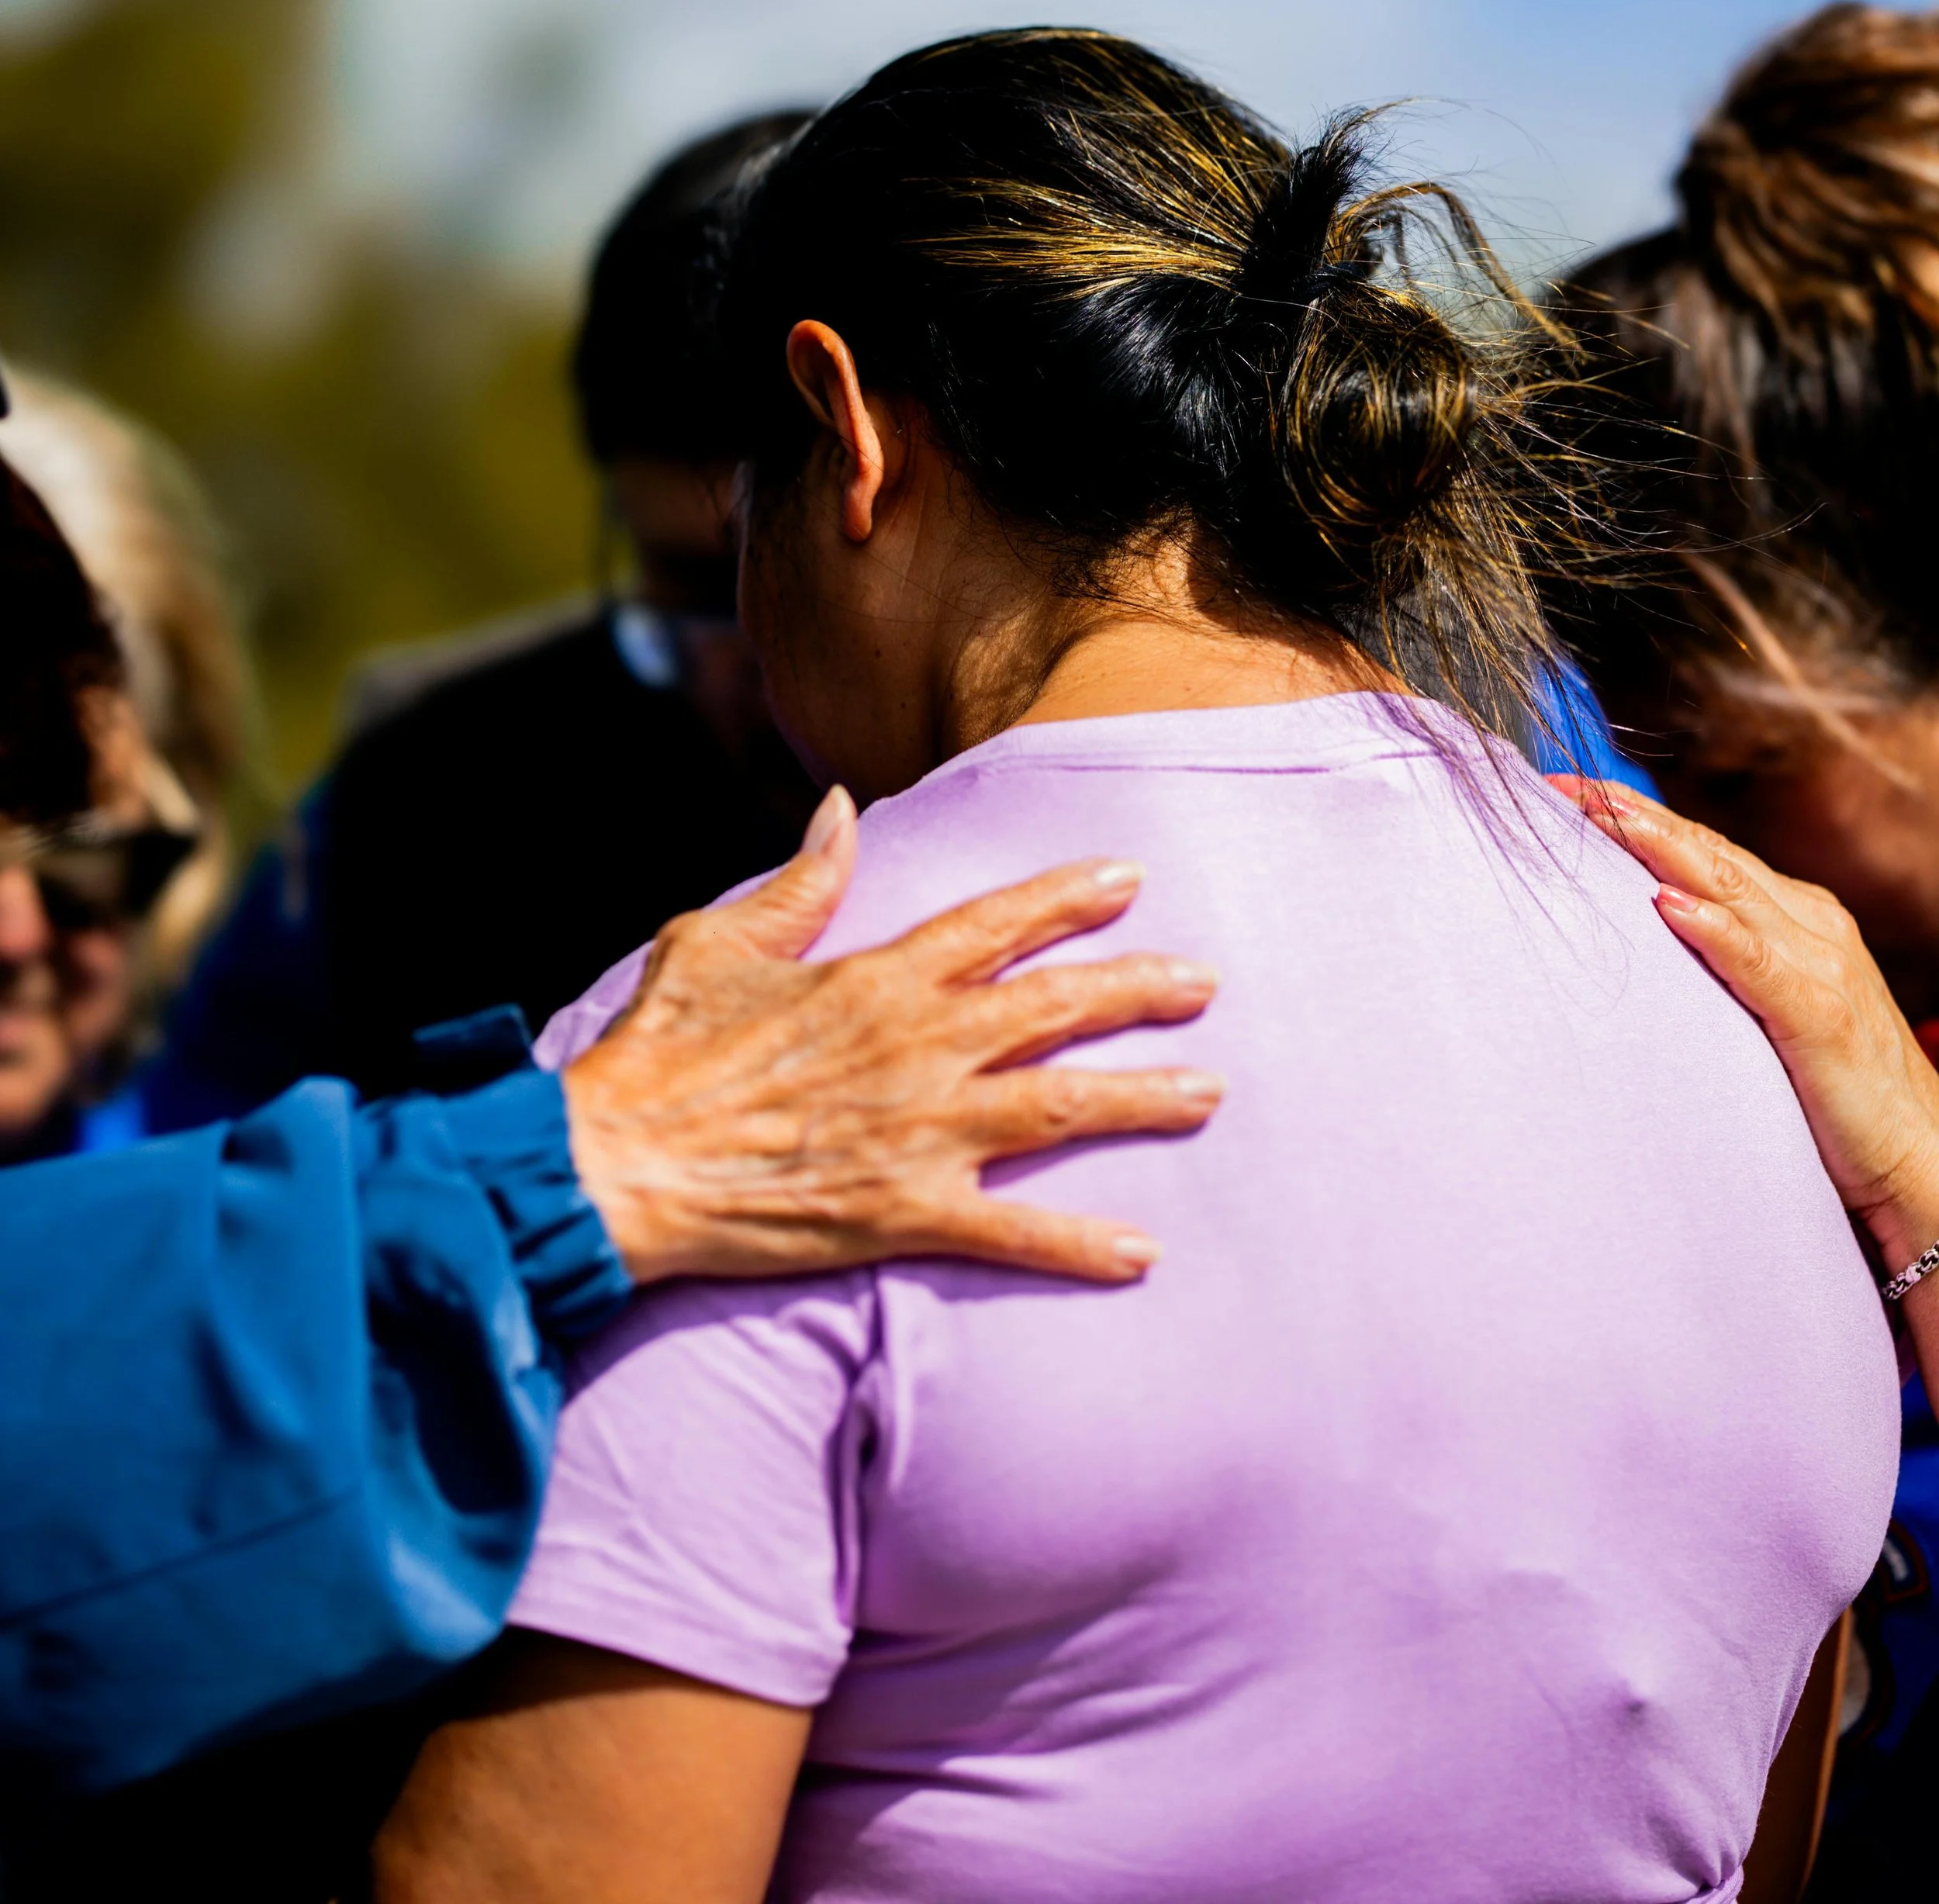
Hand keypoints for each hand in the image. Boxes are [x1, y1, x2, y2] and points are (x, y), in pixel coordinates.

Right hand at [562, 787, 1220, 1288]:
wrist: (618, 1164)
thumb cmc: (659, 1052)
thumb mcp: (716, 942)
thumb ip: (797, 883)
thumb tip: (842, 806)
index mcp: (874, 978)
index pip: (993, 923)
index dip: (1065, 898)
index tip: (1127, 879)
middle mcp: (915, 1046)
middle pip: (1053, 1008)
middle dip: (1137, 990)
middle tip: (1203, 985)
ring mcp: (918, 1131)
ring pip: (1059, 1108)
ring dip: (1141, 1099)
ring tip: (1207, 1093)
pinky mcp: (903, 1212)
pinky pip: (1011, 1231)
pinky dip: (1079, 1245)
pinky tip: (1141, 1253)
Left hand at [1551, 776, 1938, 1276]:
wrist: (1921, 1162)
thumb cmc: (1838, 1094)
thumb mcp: (1773, 1010)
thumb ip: (1726, 966)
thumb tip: (1646, 935)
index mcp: (1801, 918)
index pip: (1706, 851)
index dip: (1638, 817)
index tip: (1566, 789)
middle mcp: (1814, 925)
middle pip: (1707, 854)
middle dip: (1632, 814)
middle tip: (1560, 784)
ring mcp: (1822, 965)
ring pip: (1728, 888)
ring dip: (1657, 847)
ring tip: (1597, 816)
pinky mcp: (1822, 1015)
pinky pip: (1759, 962)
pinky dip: (1713, 930)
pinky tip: (1665, 904)